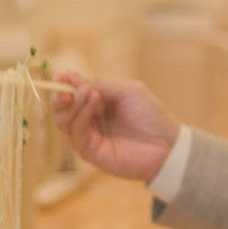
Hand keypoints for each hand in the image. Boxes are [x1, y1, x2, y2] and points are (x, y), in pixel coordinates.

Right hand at [52, 72, 179, 180]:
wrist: (167, 144)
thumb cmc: (151, 115)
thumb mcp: (125, 91)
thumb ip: (99, 85)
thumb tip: (70, 76)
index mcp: (97, 105)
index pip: (71, 94)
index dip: (63, 84)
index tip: (60, 75)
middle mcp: (89, 121)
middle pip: (61, 108)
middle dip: (60, 95)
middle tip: (67, 87)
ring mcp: (89, 137)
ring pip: (63, 121)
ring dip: (73, 104)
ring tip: (89, 92)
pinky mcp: (90, 153)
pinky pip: (76, 133)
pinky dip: (80, 115)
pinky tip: (94, 102)